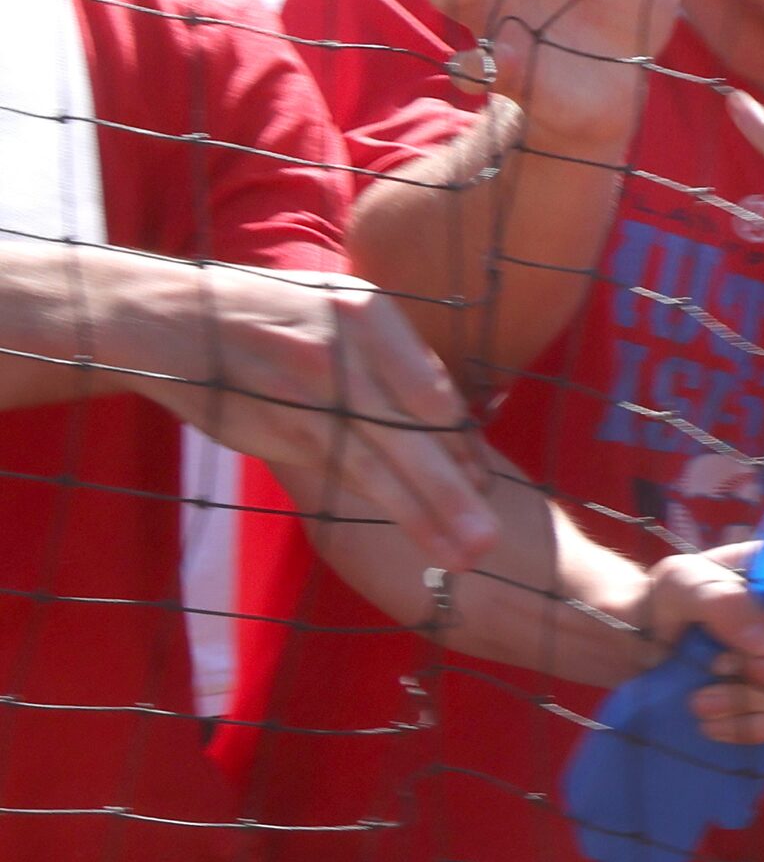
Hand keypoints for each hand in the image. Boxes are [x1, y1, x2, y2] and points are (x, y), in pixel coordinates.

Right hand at [117, 259, 493, 569]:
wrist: (176, 319)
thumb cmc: (274, 316)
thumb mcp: (337, 306)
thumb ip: (390, 358)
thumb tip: (448, 417)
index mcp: (369, 314)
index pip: (433, 392)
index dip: (462, 445)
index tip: (483, 482)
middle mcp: (343, 351)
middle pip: (415, 432)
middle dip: (455, 493)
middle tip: (490, 540)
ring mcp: (308, 393)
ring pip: (378, 465)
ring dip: (425, 516)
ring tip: (464, 555)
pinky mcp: (276, 427)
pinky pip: (339, 473)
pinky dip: (379, 505)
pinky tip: (409, 531)